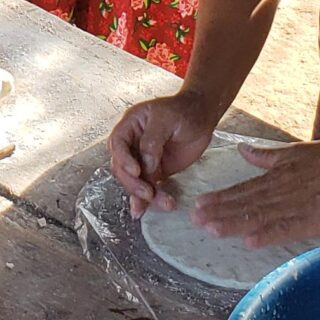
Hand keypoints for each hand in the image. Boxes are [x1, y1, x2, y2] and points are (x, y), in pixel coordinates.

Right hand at [108, 90, 219, 217]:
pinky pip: (148, 186)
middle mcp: (132, 143)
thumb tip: (145, 164)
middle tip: (148, 193)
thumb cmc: (184, 111)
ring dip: (144, 195)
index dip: (123, 159)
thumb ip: (153, 139)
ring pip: (134, 181)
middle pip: (122, 167)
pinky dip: (151, 199)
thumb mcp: (167, 118)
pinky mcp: (156, 171)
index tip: (137, 171)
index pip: (117, 143)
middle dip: (133, 182)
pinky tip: (153, 208)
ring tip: (163, 203)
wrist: (202, 117)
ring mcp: (143, 159)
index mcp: (131, 125)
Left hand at [191, 135, 319, 249]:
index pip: (243, 190)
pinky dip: (269, 234)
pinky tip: (251, 242)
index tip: (199, 205)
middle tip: (196, 220)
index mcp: (274, 177)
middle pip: (246, 204)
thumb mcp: (290, 152)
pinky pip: (287, 228)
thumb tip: (242, 150)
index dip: (220, 199)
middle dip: (220, 212)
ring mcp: (294, 206)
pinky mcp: (311, 220)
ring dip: (236, 223)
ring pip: (260, 216)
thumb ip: (265, 156)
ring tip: (213, 230)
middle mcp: (279, 191)